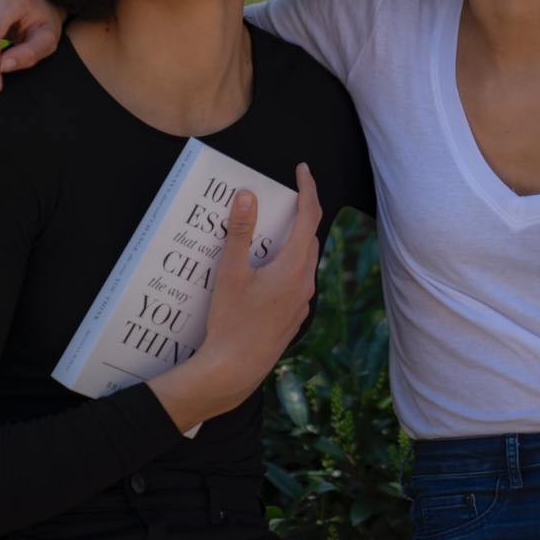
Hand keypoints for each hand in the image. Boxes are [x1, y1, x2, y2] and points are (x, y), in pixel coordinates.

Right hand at [157, 165, 321, 427]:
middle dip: (299, 214)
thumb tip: (247, 195)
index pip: (309, 216)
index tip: (302, 169)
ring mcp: (303, 302)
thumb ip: (240, 232)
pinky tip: (265, 271)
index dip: (308, 188)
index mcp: (295, 266)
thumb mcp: (230, 272)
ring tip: (268, 233)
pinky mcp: (295, 317)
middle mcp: (306, 282)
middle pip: (310, 237)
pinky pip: (297, 281)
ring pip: (305, 260)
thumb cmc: (231, 321)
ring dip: (293, 241)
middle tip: (280, 199)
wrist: (236, 369)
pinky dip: (287, 265)